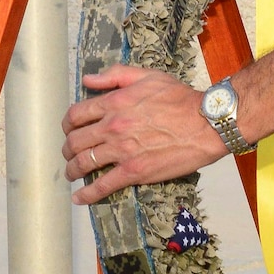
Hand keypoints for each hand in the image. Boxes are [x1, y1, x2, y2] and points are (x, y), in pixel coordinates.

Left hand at [63, 67, 224, 203]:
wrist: (205, 124)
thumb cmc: (181, 99)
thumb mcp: (148, 77)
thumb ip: (115, 76)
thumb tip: (89, 80)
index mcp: (114, 103)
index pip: (76, 115)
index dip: (67, 125)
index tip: (69, 131)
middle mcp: (112, 127)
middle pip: (75, 141)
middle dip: (67, 149)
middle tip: (70, 154)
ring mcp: (122, 151)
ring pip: (83, 163)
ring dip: (73, 170)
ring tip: (73, 174)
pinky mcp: (134, 171)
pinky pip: (103, 185)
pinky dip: (87, 194)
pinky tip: (80, 198)